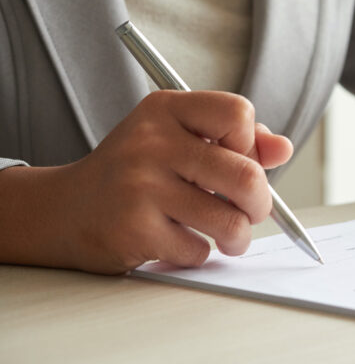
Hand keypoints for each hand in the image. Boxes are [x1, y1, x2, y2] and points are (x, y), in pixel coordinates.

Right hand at [0, 91, 292, 273]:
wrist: (64, 210)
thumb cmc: (136, 173)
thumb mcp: (178, 139)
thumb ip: (235, 141)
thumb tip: (282, 149)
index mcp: (165, 110)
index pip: (238, 113)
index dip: (250, 144)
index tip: (240, 161)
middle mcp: (151, 142)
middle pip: (246, 175)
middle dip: (260, 204)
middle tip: (251, 212)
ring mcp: (140, 186)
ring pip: (230, 220)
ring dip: (238, 237)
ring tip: (229, 236)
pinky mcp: (133, 229)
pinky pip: (198, 250)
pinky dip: (198, 253)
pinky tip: (179, 242)